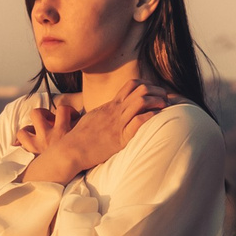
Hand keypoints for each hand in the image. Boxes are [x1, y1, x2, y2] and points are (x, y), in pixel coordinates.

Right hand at [17, 83, 174, 181]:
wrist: (70, 150)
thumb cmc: (79, 138)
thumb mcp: (93, 118)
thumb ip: (105, 113)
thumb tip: (111, 113)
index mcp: (111, 106)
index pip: (132, 85)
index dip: (148, 85)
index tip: (155, 92)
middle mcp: (115, 111)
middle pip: (140, 89)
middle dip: (157, 92)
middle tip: (165, 99)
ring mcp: (117, 123)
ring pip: (141, 101)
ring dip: (157, 102)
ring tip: (165, 107)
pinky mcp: (120, 139)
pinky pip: (139, 122)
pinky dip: (151, 118)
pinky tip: (156, 120)